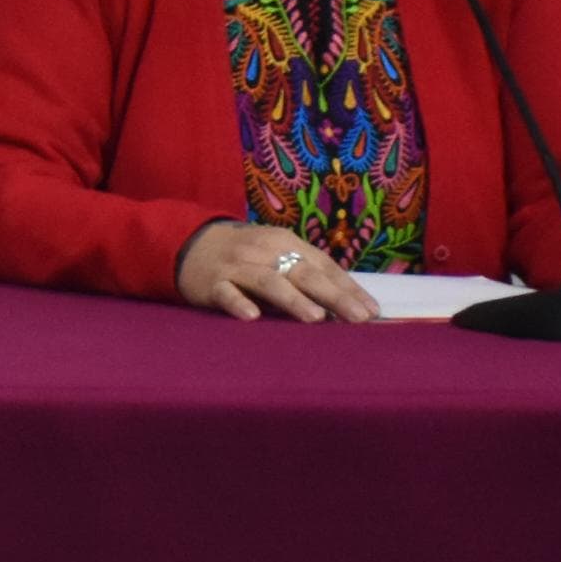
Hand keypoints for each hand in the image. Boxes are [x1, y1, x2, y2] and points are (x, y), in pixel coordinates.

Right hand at [174, 221, 377, 322]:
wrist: (188, 243)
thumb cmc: (245, 255)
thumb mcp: (277, 255)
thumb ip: (306, 274)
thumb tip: (348, 304)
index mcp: (286, 243)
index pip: (323, 266)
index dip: (348, 288)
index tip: (372, 311)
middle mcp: (264, 251)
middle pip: (303, 273)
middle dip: (333, 296)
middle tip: (358, 318)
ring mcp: (236, 266)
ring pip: (268, 281)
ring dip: (293, 299)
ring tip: (316, 318)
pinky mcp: (211, 282)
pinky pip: (226, 293)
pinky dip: (238, 303)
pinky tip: (252, 316)